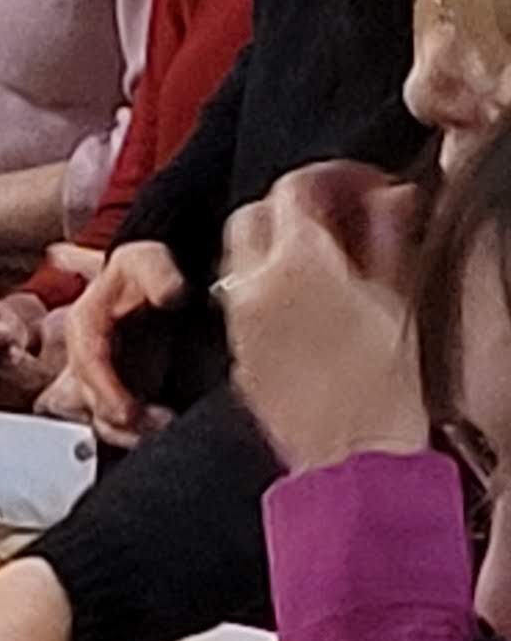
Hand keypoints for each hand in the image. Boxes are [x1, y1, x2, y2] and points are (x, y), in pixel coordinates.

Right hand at [55, 240, 184, 447]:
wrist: (149, 277)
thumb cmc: (144, 270)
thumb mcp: (151, 261)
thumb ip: (160, 276)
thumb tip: (171, 294)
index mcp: (84, 326)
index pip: (88, 365)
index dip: (106, 392)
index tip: (129, 412)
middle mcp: (84, 357)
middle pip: (91, 401)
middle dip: (123, 420)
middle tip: (161, 423)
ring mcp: (98, 378)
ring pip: (102, 419)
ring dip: (130, 431)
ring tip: (165, 426)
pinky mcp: (114, 391)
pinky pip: (118, 421)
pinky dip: (138, 430)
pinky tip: (164, 426)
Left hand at [220, 166, 427, 474]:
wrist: (358, 463)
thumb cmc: (388, 388)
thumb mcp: (401, 296)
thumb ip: (388, 233)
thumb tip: (387, 198)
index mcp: (298, 262)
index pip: (293, 187)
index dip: (329, 177)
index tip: (359, 188)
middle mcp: (255, 291)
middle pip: (251, 217)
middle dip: (288, 210)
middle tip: (333, 219)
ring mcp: (240, 330)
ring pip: (238, 264)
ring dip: (271, 251)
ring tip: (321, 265)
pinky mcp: (240, 365)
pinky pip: (241, 312)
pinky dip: (264, 296)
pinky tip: (306, 312)